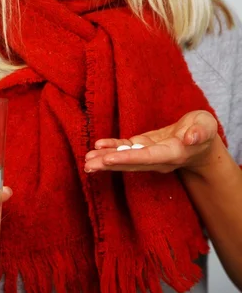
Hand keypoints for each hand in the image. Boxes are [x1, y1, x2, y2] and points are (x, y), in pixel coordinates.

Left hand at [84, 110, 220, 174]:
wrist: (201, 144)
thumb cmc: (203, 131)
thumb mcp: (206, 126)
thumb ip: (200, 132)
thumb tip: (190, 138)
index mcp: (173, 154)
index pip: (147, 157)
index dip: (128, 158)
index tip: (108, 159)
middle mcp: (158, 159)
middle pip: (131, 163)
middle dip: (109, 164)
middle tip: (88, 166)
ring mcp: (149, 155)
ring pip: (125, 159)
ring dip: (104, 160)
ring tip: (86, 162)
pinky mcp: (143, 148)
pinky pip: (126, 150)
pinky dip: (111, 148)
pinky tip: (97, 147)